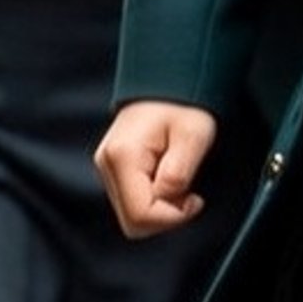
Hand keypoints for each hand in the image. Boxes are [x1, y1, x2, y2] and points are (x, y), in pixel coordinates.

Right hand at [94, 100, 217, 237]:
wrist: (170, 78)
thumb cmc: (184, 104)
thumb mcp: (193, 136)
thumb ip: (178, 175)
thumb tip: (168, 203)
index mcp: (121, 156)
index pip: (140, 216)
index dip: (173, 217)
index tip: (196, 199)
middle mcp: (106, 164)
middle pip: (132, 222)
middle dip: (165, 216)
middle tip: (189, 193)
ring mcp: (107, 167)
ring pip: (131, 216)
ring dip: (160, 208)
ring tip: (179, 179)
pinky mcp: (114, 169)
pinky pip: (132, 202)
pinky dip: (153, 200)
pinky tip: (168, 177)